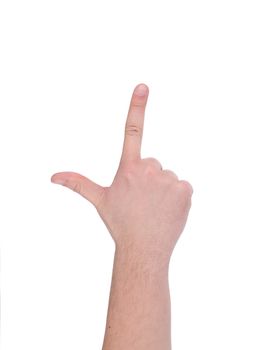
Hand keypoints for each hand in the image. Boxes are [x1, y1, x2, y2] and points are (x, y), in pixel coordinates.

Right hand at [51, 84, 192, 260]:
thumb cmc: (120, 224)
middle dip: (148, 179)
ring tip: (154, 209)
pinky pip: (182, 187)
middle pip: (153, 165)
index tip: (143, 86)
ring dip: (162, 189)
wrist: (144, 250)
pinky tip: (168, 211)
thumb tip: (53, 176)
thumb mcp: (100, 200)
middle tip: (143, 201)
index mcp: (128, 168)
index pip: (131, 131)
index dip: (137, 106)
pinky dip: (177, 197)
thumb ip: (78, 184)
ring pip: (167, 177)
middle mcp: (150, 169)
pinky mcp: (185, 189)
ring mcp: (169, 179)